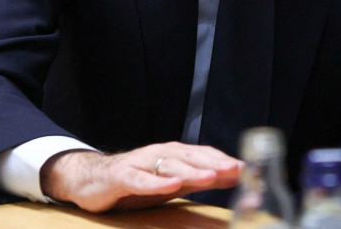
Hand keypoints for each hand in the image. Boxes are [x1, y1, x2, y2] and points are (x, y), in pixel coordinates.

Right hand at [41, 143, 242, 211]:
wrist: (91, 179)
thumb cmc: (138, 181)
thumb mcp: (173, 182)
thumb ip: (201, 181)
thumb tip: (235, 178)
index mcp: (176, 155)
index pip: (205, 155)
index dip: (226, 161)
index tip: (248, 169)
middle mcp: (161, 154)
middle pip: (192, 157)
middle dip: (215, 164)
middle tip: (236, 170)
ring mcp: (141, 164)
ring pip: (170, 167)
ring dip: (192, 171)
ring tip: (212, 176)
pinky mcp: (122, 177)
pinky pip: (141, 180)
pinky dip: (157, 182)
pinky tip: (172, 185)